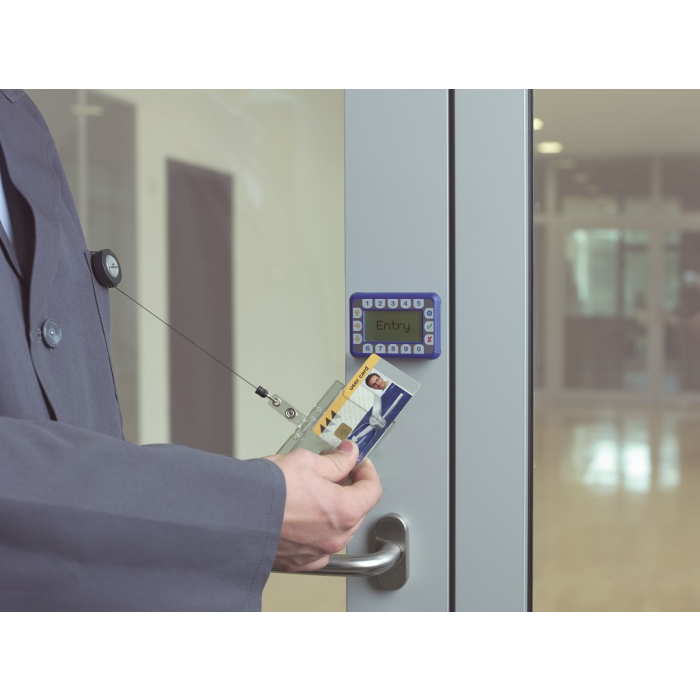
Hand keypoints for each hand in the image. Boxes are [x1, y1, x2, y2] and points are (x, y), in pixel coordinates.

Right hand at [265, 441, 381, 571]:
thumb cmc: (266, 490)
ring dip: (333, 511)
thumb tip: (348, 455)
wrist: (233, 514)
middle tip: (334, 471)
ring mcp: (317, 553)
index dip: (367, 471)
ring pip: (338, 529)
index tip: (359, 463)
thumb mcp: (307, 461)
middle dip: (350, 489)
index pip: (372, 490)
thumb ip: (335, 461)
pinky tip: (302, 516)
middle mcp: (335, 537)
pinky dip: (316, 532)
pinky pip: (318, 547)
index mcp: (344, 511)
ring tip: (312, 492)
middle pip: (357, 510)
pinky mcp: (298, 561)